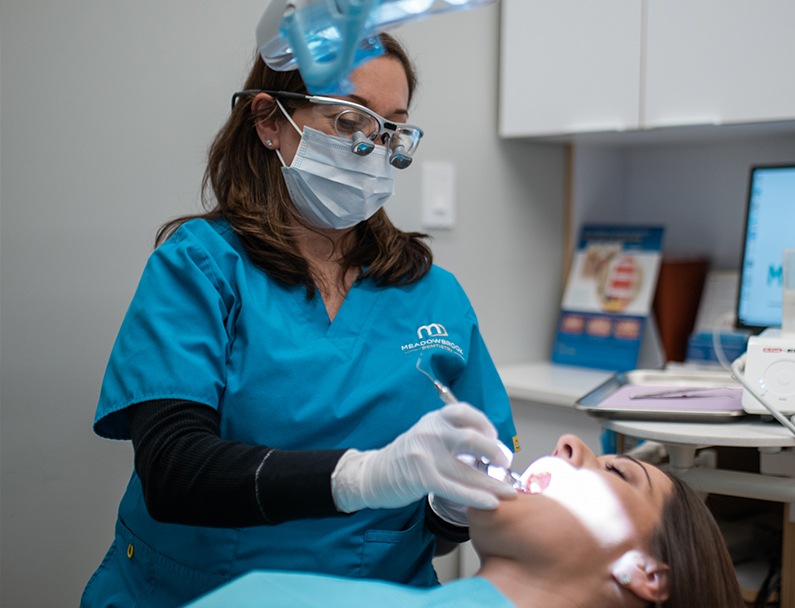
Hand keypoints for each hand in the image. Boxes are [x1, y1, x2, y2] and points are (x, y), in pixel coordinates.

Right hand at [332, 402, 515, 512]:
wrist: (373, 474)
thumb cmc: (407, 456)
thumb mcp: (427, 434)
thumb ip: (451, 435)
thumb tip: (489, 446)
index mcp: (433, 419)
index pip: (465, 412)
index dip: (485, 424)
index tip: (495, 438)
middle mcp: (430, 431)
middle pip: (472, 438)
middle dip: (495, 453)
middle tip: (505, 464)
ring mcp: (424, 454)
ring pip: (467, 469)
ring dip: (492, 483)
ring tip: (508, 492)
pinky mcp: (421, 478)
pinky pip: (455, 488)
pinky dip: (476, 497)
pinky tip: (490, 502)